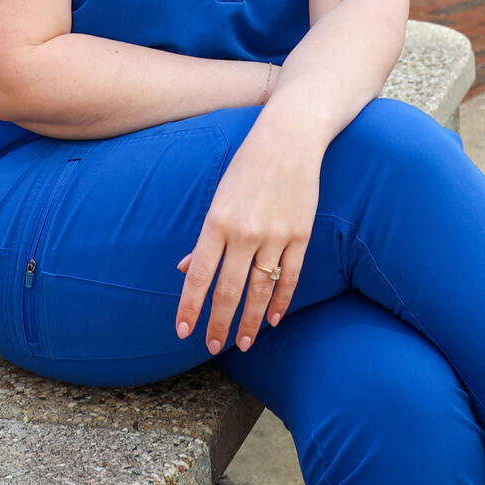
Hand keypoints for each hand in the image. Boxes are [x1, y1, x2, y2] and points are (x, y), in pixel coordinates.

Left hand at [174, 118, 322, 352]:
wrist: (291, 137)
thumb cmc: (248, 165)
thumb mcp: (220, 196)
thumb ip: (206, 238)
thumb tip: (185, 269)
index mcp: (217, 222)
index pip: (199, 276)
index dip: (190, 307)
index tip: (183, 332)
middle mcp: (245, 232)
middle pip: (229, 290)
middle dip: (220, 324)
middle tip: (214, 348)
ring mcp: (275, 235)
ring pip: (260, 290)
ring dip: (251, 321)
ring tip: (244, 343)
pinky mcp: (301, 234)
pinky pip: (290, 277)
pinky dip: (281, 301)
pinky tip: (272, 319)